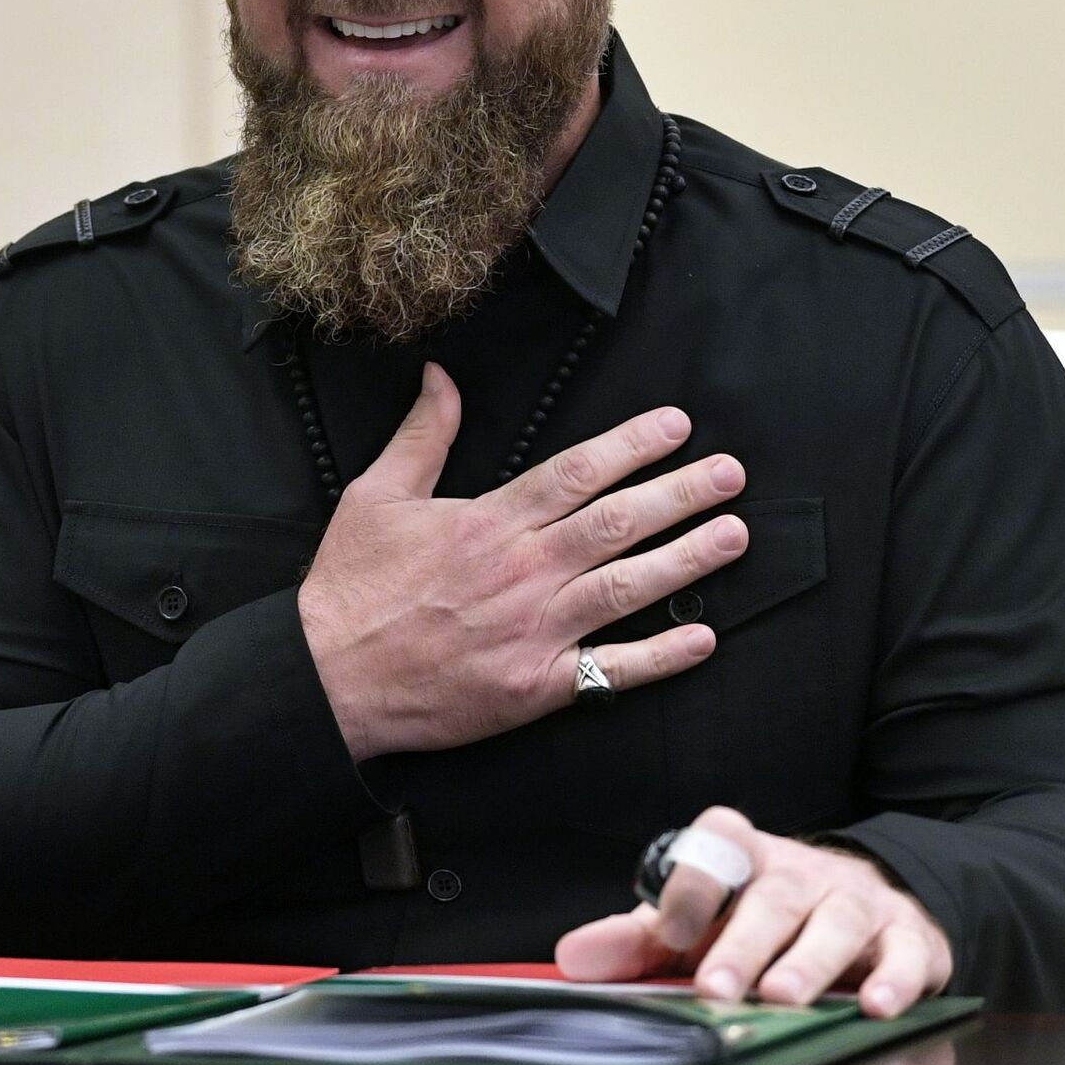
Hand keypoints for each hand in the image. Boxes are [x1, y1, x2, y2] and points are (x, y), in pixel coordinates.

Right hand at [296, 364, 747, 760]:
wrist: (331, 677)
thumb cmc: (352, 586)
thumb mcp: (376, 494)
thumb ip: (422, 435)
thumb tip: (442, 376)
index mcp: (490, 521)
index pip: (579, 471)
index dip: (634, 444)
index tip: (678, 426)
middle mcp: (523, 570)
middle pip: (619, 522)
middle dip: (682, 493)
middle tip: (731, 474)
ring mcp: (535, 631)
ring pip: (628, 587)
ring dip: (688, 559)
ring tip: (734, 535)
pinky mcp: (536, 687)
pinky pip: (613, 670)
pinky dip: (661, 655)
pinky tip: (702, 637)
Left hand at [555, 805, 953, 1018]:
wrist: (857, 905)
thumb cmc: (756, 920)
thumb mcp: (696, 924)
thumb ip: (635, 941)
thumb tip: (570, 960)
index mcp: (742, 854)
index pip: (713, 848)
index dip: (690, 887)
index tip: (669, 934)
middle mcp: (799, 869)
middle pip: (772, 896)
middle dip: (743, 943)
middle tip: (717, 989)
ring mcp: (856, 898)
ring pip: (834, 922)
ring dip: (810, 962)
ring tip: (785, 1000)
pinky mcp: (908, 935)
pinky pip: (907, 953)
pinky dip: (895, 980)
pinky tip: (876, 1008)